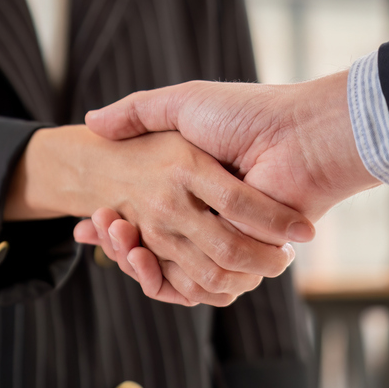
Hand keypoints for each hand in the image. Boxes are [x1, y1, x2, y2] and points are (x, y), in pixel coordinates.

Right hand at [76, 70, 379, 299]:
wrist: (300, 135)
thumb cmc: (247, 114)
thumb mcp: (182, 104)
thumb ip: (138, 111)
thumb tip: (91, 123)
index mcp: (193, 187)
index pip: (142, 218)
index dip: (111, 224)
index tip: (88, 220)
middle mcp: (207, 217)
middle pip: (147, 247)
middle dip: (116, 242)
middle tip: (96, 225)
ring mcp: (223, 238)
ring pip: (163, 268)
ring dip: (131, 259)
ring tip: (117, 235)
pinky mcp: (239, 257)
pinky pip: (193, 284)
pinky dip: (160, 278)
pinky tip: (136, 253)